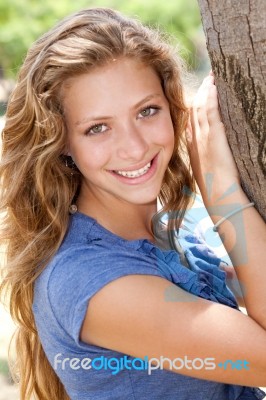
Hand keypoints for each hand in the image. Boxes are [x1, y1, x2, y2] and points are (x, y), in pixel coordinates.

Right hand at [187, 73, 239, 207]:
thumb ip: (202, 158)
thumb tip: (204, 153)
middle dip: (198, 95)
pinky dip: (210, 97)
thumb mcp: (204, 170)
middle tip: (204, 81)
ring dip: (205, 92)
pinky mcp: (214, 135)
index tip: (195, 97)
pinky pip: (210, 111)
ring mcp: (203, 136)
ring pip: (200, 108)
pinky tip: (213, 86)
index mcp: (191, 147)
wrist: (218, 192)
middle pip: (193, 112)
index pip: (189, 122)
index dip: (192, 107)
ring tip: (210, 79)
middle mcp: (195, 139)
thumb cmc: (213, 185)